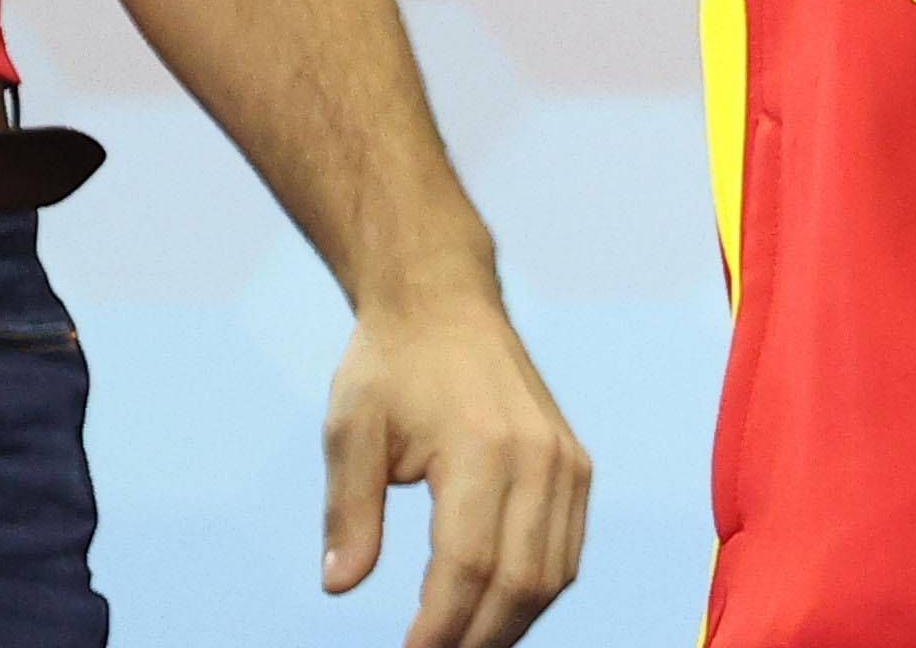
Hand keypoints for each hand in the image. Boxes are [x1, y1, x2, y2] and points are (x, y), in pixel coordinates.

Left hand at [321, 288, 590, 647]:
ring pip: (552, 576)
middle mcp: (539, 457)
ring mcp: (566, 461)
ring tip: (460, 644)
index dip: (438, 628)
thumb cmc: (391, 365)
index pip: (467, 566)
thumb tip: (339, 583)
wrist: (444, 302)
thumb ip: (347, 511)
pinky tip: (492, 610)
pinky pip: (566, 551)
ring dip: (509, 625)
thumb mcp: (350, 430)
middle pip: (519, 583)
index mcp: (482, 446)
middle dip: (475, 640)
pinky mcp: (575, 464)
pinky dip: (533, 592)